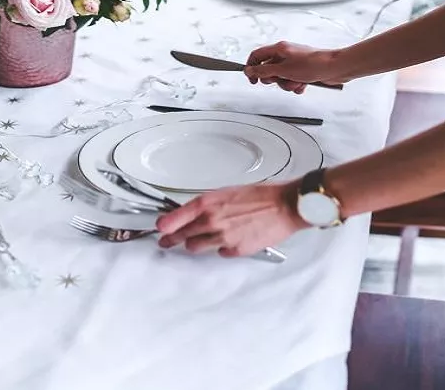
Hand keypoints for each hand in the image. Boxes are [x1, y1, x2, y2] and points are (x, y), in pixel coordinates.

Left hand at [156, 182, 308, 256]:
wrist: (284, 206)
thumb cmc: (262, 195)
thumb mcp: (228, 192)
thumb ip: (210, 205)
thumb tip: (197, 213)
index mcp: (208, 204)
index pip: (175, 218)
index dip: (164, 225)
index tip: (160, 229)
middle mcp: (211, 221)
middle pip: (182, 236)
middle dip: (172, 239)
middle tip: (167, 242)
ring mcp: (223, 238)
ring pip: (196, 247)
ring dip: (196, 243)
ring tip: (201, 240)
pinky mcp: (235, 250)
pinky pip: (221, 252)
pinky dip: (223, 247)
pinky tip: (232, 239)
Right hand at [244, 41, 347, 93]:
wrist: (334, 68)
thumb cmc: (314, 64)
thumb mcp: (284, 70)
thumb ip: (264, 71)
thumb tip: (249, 70)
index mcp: (280, 48)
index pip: (257, 55)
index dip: (252, 67)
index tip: (252, 79)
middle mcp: (286, 54)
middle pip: (269, 69)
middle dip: (274, 79)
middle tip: (280, 79)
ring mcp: (295, 63)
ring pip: (281, 78)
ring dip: (287, 84)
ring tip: (296, 82)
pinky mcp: (303, 71)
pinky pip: (292, 81)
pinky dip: (296, 85)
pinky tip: (303, 84)